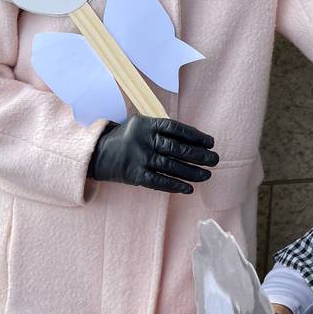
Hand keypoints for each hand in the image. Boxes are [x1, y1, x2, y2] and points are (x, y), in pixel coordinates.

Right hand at [88, 116, 218, 193]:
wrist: (97, 153)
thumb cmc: (127, 139)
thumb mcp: (141, 125)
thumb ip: (162, 130)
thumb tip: (194, 140)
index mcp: (147, 124)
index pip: (176, 129)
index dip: (195, 136)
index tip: (210, 142)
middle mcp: (144, 140)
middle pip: (177, 148)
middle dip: (199, 155)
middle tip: (215, 160)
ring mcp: (139, 158)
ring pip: (171, 166)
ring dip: (192, 172)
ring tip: (207, 175)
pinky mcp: (135, 175)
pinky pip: (159, 181)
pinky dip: (175, 185)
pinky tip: (189, 188)